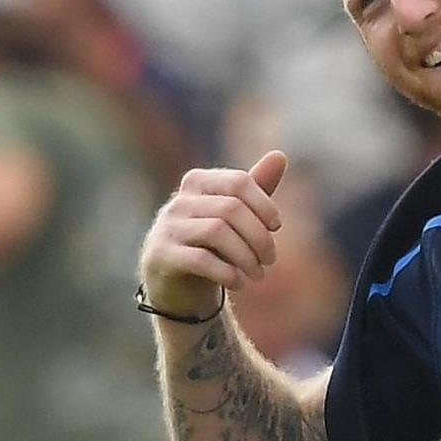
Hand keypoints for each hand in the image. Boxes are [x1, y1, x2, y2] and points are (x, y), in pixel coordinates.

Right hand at [139, 150, 286, 319]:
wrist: (175, 285)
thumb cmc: (210, 245)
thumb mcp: (234, 217)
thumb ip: (255, 188)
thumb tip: (279, 155)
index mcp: (197, 182)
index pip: (238, 182)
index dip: (264, 205)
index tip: (277, 227)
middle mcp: (178, 201)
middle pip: (231, 209)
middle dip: (259, 237)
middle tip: (270, 259)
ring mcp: (167, 228)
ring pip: (217, 232)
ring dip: (246, 257)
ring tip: (258, 274)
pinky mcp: (161, 256)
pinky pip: (201, 259)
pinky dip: (227, 273)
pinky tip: (239, 283)